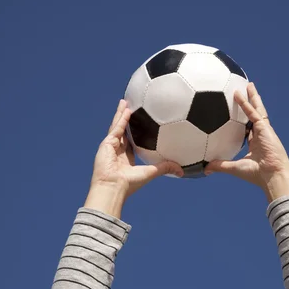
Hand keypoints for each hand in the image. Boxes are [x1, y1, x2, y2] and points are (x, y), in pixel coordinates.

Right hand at [84, 99, 183, 217]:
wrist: (114, 187)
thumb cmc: (130, 184)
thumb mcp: (151, 172)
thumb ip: (165, 168)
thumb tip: (182, 171)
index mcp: (126, 158)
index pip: (131, 142)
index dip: (135, 132)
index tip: (142, 123)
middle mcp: (118, 150)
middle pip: (123, 130)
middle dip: (126, 118)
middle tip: (132, 106)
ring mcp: (111, 146)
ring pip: (117, 125)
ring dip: (121, 113)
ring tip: (125, 101)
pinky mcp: (106, 143)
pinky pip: (117, 128)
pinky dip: (121, 118)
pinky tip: (127, 109)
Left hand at [205, 83, 288, 201]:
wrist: (272, 176)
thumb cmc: (257, 175)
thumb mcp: (235, 168)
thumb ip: (221, 165)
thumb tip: (205, 168)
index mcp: (255, 144)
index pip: (248, 129)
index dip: (244, 120)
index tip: (237, 114)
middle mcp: (260, 135)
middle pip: (255, 115)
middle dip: (251, 103)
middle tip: (247, 92)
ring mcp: (264, 130)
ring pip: (257, 109)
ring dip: (252, 97)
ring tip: (249, 85)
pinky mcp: (265, 128)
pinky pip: (253, 113)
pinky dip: (245, 103)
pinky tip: (238, 95)